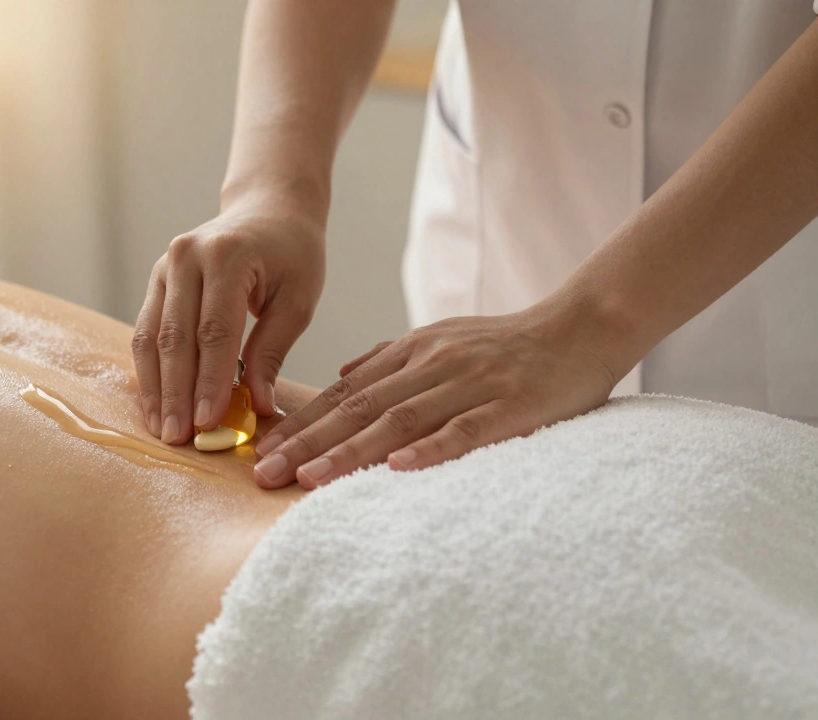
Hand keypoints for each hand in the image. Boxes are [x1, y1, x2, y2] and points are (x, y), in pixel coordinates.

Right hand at [133, 194, 324, 444]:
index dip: (209, 380)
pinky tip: (156, 403)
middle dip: (176, 393)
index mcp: (228, 256)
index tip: (208, 422)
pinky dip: (150, 370)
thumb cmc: (292, 255)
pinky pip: (146, 330)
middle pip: (176, 337)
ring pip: (151, 336)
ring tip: (161, 429)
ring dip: (155, 388)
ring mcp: (166, 266)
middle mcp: (187, 257)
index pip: (214, 330)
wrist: (268, 209)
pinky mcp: (157, 280)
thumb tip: (259, 406)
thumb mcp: (297, 301)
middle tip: (178, 437)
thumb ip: (272, 352)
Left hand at [251, 301, 622, 488]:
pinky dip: (430, 448)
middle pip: (358, 408)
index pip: (344, 392)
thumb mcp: (442, 338)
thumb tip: (342, 375)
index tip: (261, 451)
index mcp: (412, 352)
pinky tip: (397, 469)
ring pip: (399, 420)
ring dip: (350, 452)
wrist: (582, 326)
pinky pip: (465, 429)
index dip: (300, 423)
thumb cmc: (508, 343)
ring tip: (308, 479)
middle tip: (263, 474)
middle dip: (306, 443)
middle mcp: (432, 364)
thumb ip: (390, 357)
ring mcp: (470, 383)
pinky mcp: (510, 405)